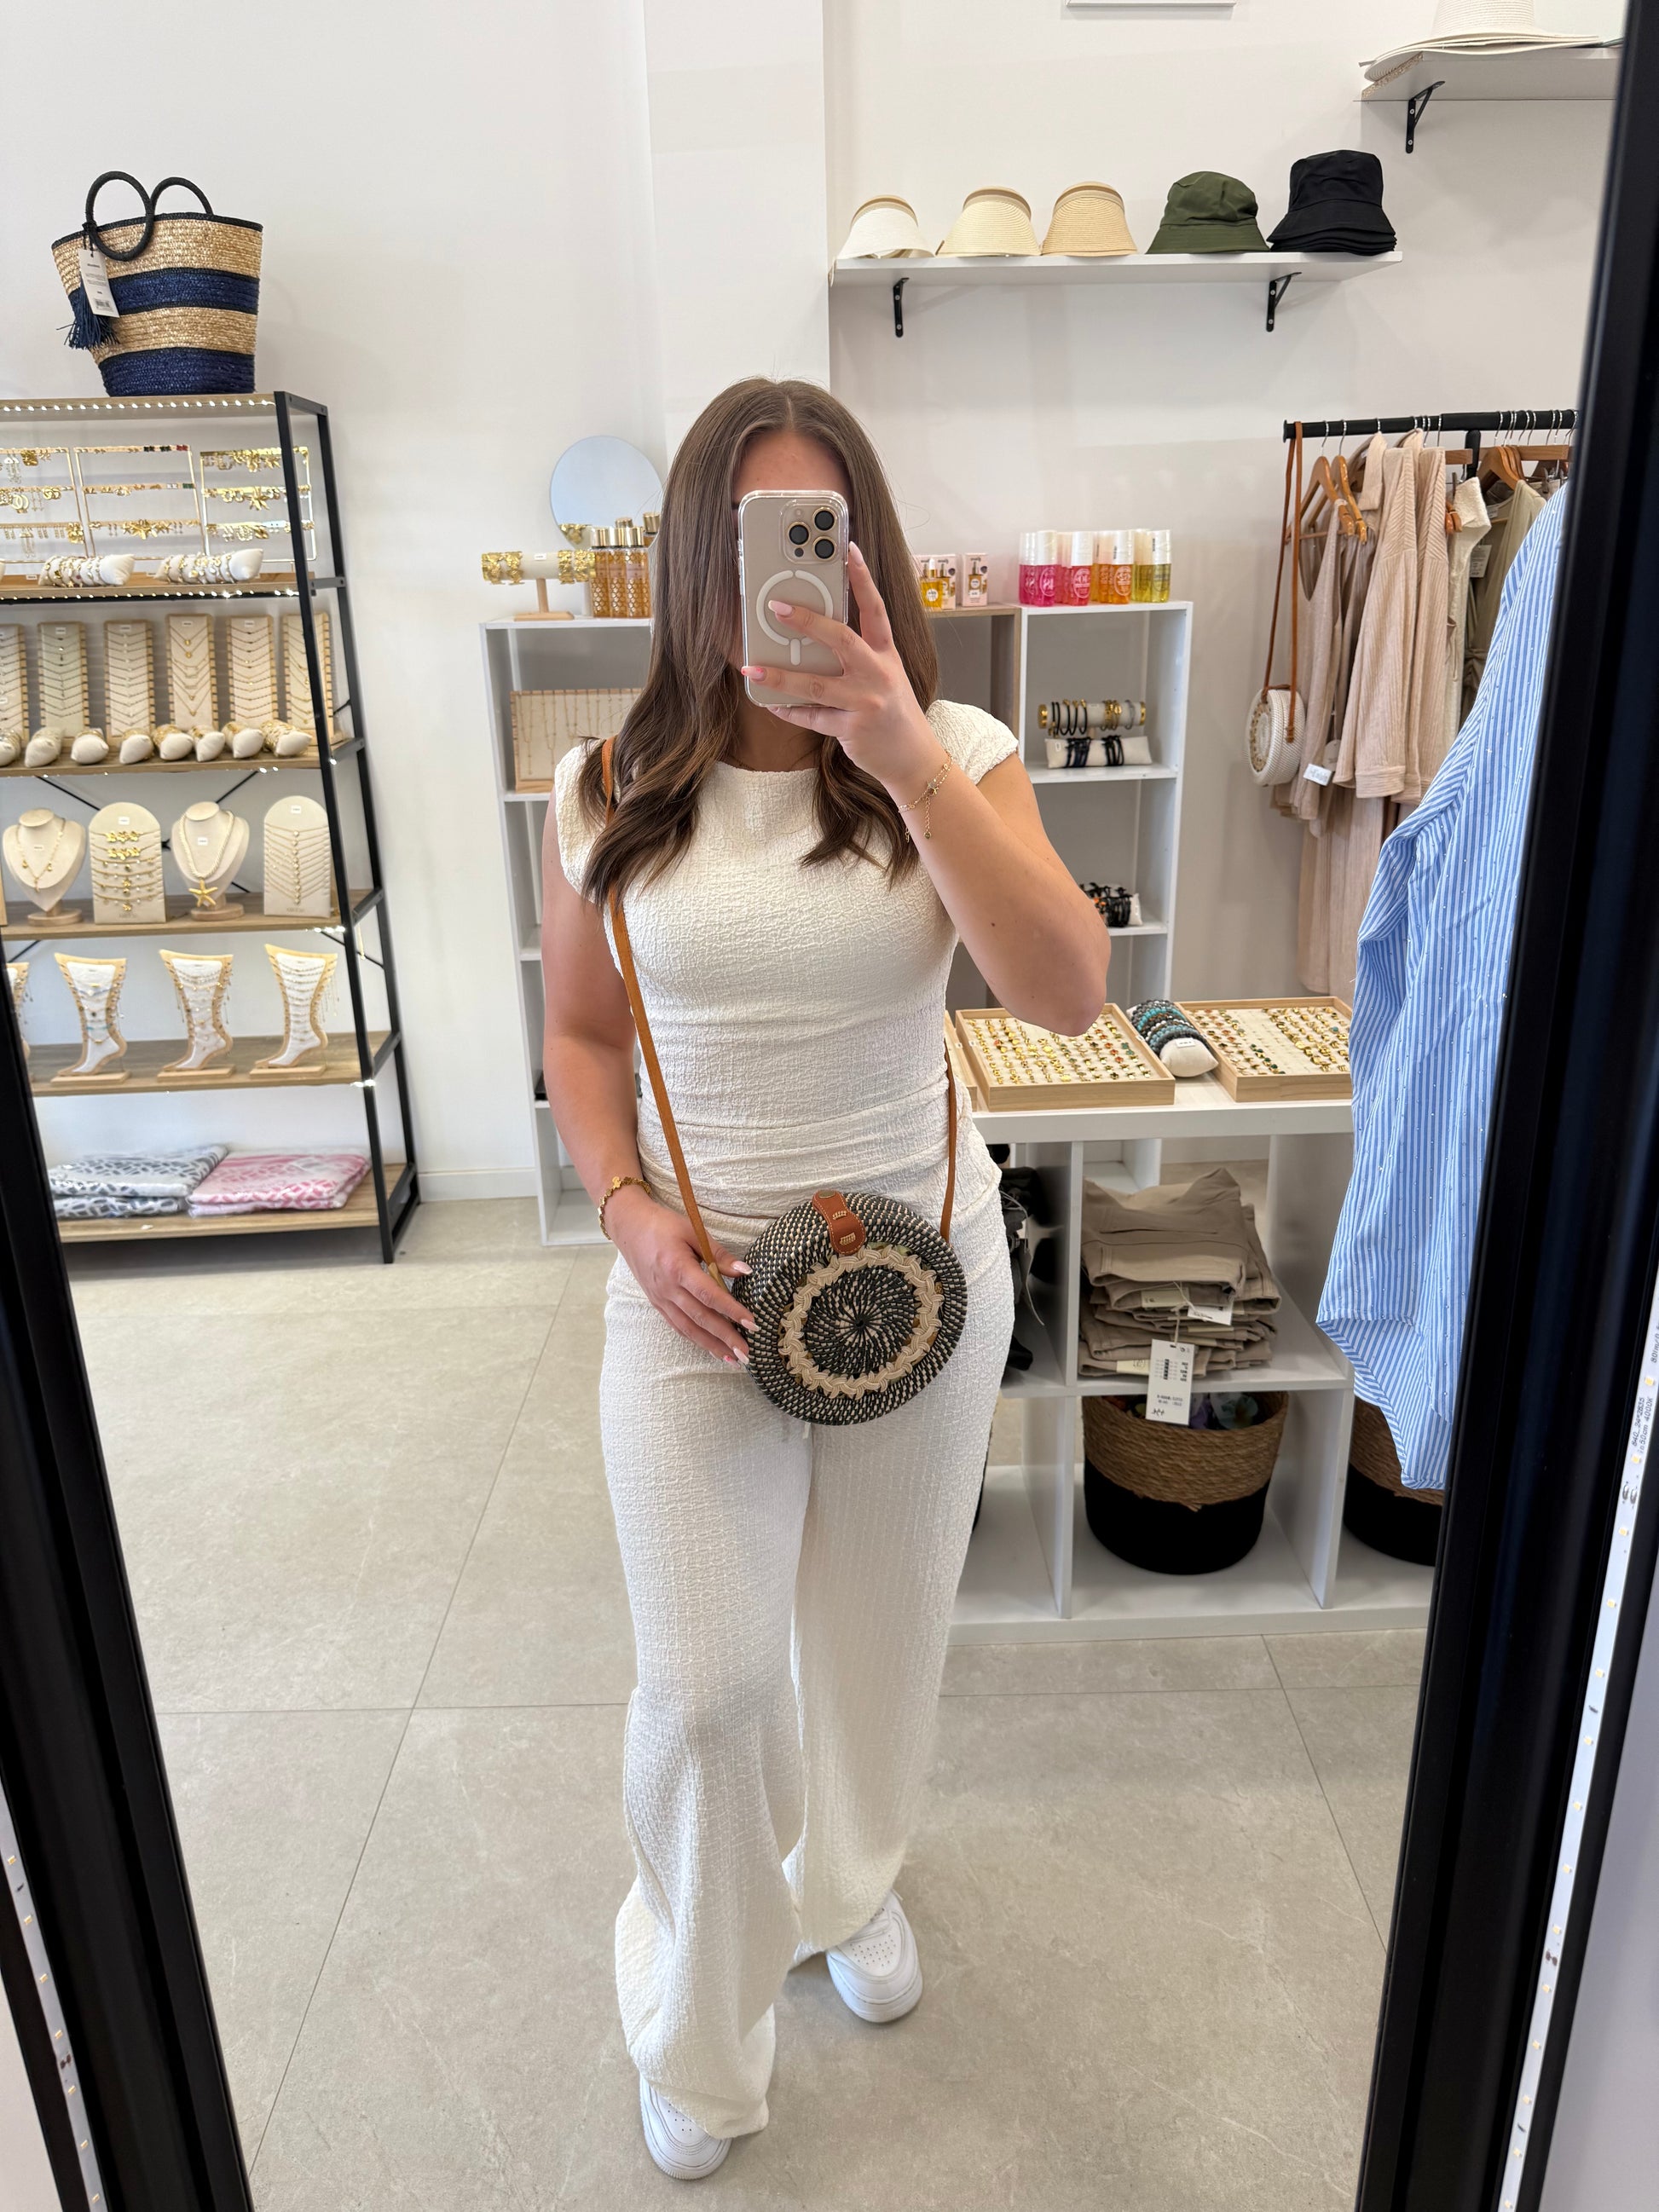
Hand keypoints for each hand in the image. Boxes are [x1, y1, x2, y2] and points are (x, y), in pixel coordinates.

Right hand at [605, 1184, 755, 1365]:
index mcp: (677, 1268)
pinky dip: (695, 1339)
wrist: (629, 1228)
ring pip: (688, 1328)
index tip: (752, 1323)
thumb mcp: (694, 1232)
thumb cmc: (663, 1226)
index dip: (731, 1310)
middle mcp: (668, 1289)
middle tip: (746, 1354)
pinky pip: (677, 1326)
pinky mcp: (656, 1303)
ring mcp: (660, 1298)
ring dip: (711, 1345)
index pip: (709, 1295)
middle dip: (725, 1338)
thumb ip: (719, 1255)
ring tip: (731, 1358)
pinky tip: (710, 1347)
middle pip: (700, 1318)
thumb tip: (745, 1271)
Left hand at [741, 542, 940, 790]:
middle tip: (777, 607)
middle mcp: (878, 674)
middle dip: (807, 622)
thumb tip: (815, 637)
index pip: (875, 609)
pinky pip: (812, 718)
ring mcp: (865, 702)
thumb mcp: (887, 674)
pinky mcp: (852, 729)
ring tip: (752, 669)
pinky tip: (771, 704)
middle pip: (841, 639)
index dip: (862, 578)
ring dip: (780, 677)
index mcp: (887, 654)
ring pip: (815, 685)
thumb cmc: (894, 711)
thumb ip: (861, 655)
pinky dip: (790, 711)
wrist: (912, 756)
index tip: (848, 549)